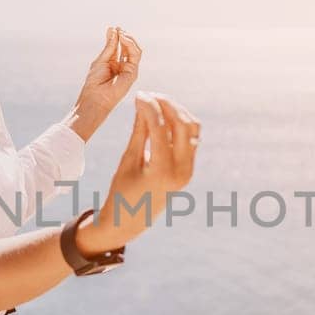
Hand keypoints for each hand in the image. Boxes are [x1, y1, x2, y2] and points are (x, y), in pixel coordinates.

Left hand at [67, 26, 141, 140]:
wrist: (96, 97)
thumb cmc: (95, 81)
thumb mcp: (102, 59)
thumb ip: (110, 46)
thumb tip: (113, 29)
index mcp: (114, 63)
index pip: (119, 46)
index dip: (117, 36)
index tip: (113, 28)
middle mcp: (123, 66)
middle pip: (128, 47)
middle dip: (124, 36)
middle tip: (118, 29)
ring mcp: (129, 69)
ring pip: (135, 50)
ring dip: (128, 39)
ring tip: (121, 33)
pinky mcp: (133, 73)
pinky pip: (135, 55)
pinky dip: (130, 45)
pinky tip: (123, 39)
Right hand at [76, 92, 199, 255]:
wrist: (130, 220)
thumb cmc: (122, 190)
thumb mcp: (128, 159)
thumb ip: (140, 130)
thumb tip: (144, 102)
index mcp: (162, 172)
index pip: (161, 128)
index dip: (150, 107)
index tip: (139, 94)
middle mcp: (181, 171)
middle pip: (183, 125)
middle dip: (167, 105)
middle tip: (149, 95)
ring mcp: (188, 171)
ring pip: (192, 129)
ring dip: (176, 112)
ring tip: (156, 103)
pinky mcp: (189, 169)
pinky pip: (191, 138)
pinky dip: (180, 123)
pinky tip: (163, 116)